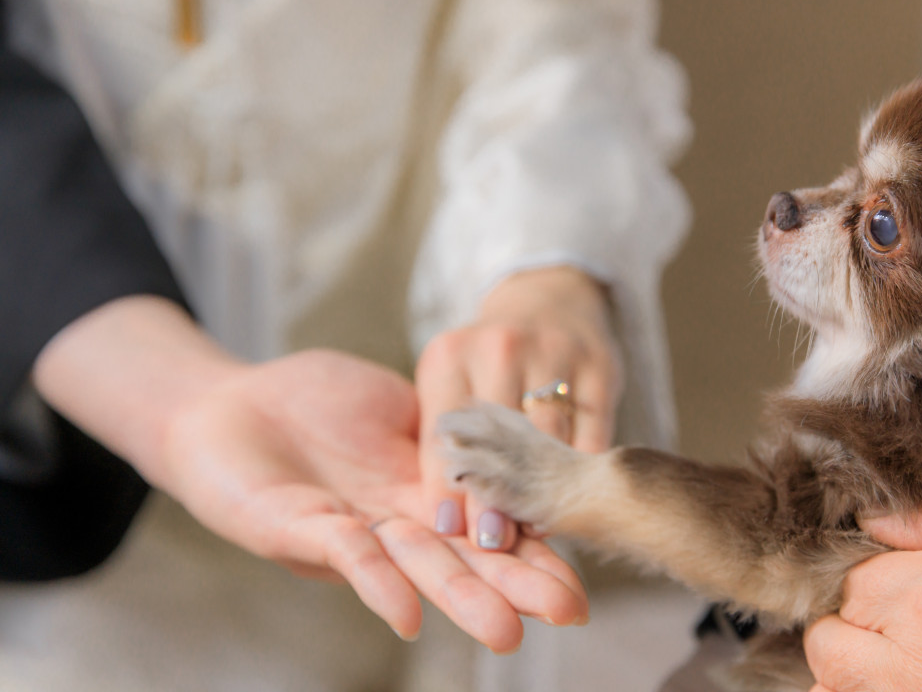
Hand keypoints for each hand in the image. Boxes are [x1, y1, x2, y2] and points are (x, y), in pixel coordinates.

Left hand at [33, 297, 587, 651]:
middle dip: (514, 586)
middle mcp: (393, 523)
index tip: (586, 564)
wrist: (225, 405)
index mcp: (421, 494)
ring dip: (458, 600)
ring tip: (508, 632)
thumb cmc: (309, 401)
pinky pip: (345, 554)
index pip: (487, 525)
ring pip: (413, 567)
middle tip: (570, 614)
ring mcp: (350, 528)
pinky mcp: (299, 524)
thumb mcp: (399, 408)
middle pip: (462, 559)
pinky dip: (377, 583)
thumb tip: (510, 431)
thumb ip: (447, 431)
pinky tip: (407, 614)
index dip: (535, 547)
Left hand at [415, 266, 622, 550]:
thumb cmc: (488, 362)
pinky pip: (593, 428)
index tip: (447, 531)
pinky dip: (584, 466)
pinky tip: (576, 498)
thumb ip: (444, 442)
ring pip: (549, 434)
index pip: (444, 431)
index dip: (446, 484)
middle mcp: (500, 347)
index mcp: (450, 354)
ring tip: (532, 530)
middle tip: (491, 543)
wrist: (549, 297)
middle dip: (493, 495)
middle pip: (496, 438)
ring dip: (542, 487)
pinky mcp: (598, 363)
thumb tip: (444, 523)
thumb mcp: (453, 382)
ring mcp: (554, 351)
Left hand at [804, 508, 921, 690]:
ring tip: (911, 658)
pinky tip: (917, 677)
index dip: (875, 582)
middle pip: (829, 639)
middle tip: (907, 625)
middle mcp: (919, 667)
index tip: (909, 587)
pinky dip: (869, 691)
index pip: (851, 583)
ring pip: (836, 684)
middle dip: (854, 627)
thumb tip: (868, 522)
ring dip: (857, 668)